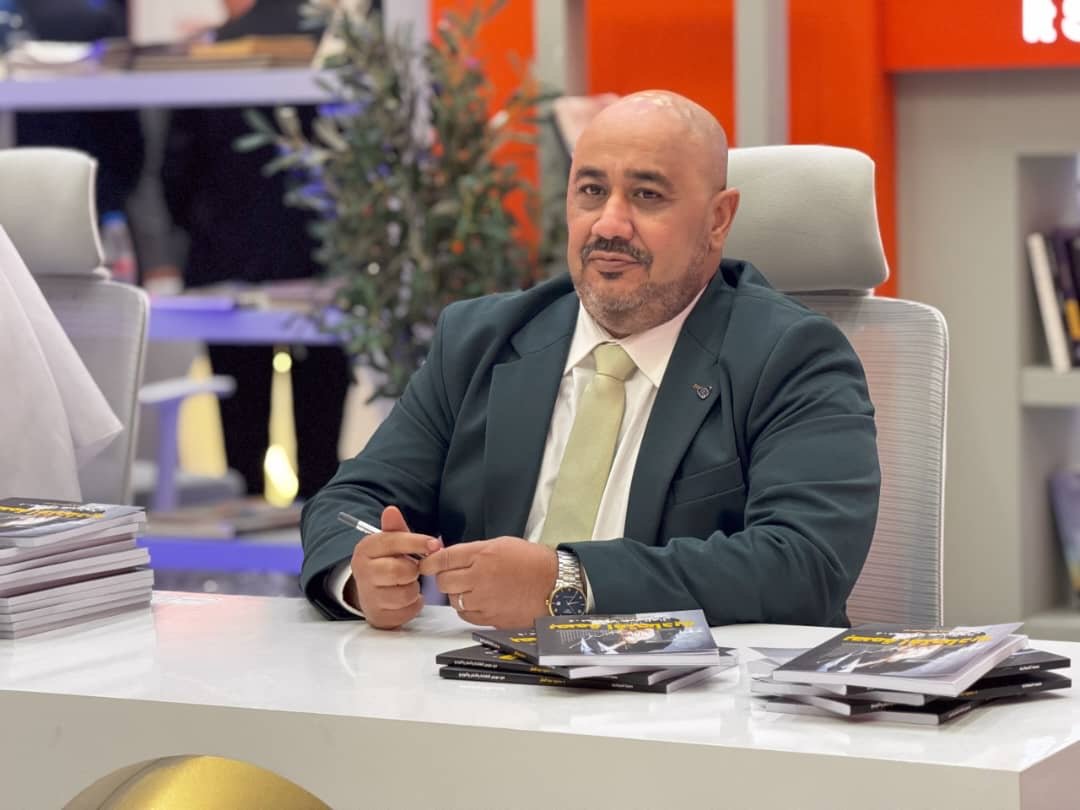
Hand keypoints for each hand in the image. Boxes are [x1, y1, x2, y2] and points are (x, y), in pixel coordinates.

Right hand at [347, 505, 440, 629]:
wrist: (370, 592)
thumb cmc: (387, 562)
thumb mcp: (390, 543)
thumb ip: (395, 528)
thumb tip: (391, 510)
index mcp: (365, 549)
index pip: (394, 542)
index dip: (418, 542)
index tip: (435, 545)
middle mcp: (362, 572)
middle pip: (401, 570)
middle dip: (413, 570)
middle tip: (414, 569)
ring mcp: (368, 597)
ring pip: (406, 592)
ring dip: (414, 588)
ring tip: (406, 583)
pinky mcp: (378, 616)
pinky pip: (408, 610)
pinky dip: (413, 604)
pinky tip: (405, 598)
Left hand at [418, 538, 557, 627]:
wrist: (554, 584)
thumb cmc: (531, 562)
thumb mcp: (502, 545)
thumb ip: (474, 551)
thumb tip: (450, 557)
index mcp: (482, 554)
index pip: (443, 559)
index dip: (430, 562)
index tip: (426, 565)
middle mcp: (479, 576)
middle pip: (444, 581)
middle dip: (446, 578)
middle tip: (454, 576)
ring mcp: (484, 599)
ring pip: (454, 600)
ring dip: (458, 594)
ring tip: (472, 589)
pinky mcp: (490, 617)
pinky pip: (466, 614)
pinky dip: (468, 609)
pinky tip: (479, 601)